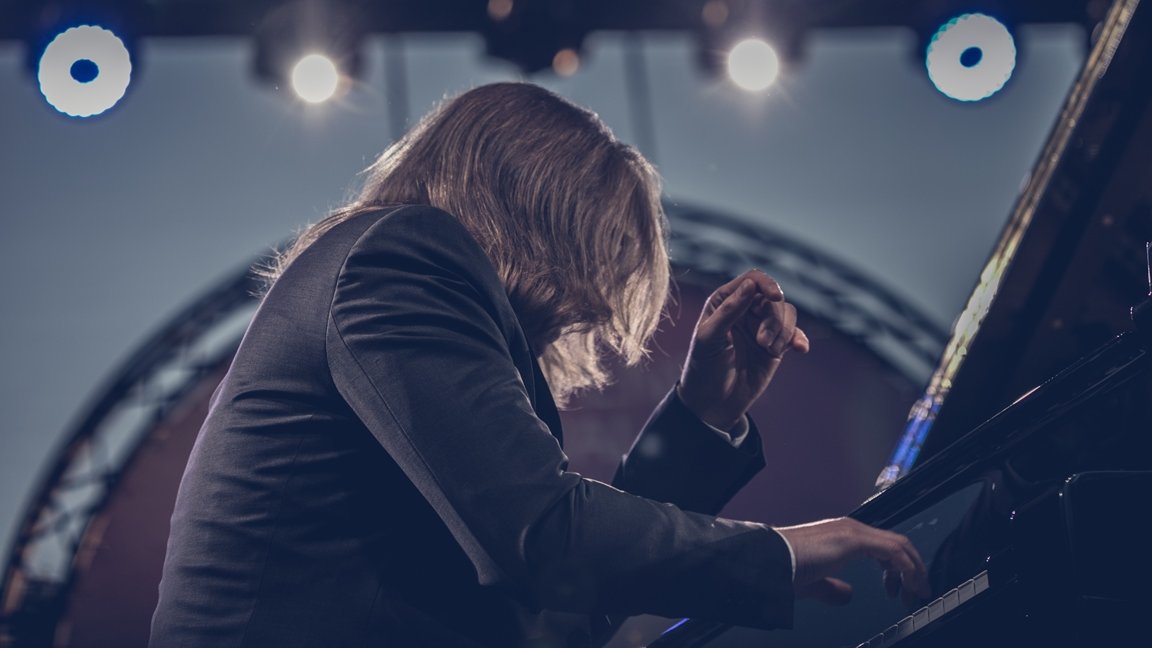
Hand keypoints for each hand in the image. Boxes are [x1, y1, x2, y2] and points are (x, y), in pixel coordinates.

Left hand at [678, 270, 809, 430]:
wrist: (713, 403)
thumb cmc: (704, 368)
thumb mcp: (709, 338)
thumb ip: (728, 311)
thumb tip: (750, 284)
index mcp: (725, 302)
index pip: (752, 280)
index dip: (767, 284)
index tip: (776, 297)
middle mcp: (744, 310)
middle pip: (773, 298)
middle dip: (774, 318)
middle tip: (763, 343)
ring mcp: (761, 327)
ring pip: (786, 313)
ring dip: (783, 331)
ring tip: (769, 351)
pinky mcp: (775, 345)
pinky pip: (794, 333)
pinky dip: (799, 338)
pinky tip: (800, 349)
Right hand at [776, 517, 929, 606]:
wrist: (772, 560)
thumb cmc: (785, 569)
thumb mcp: (814, 583)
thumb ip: (831, 588)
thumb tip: (847, 594)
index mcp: (842, 536)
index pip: (882, 547)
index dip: (896, 570)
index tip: (898, 590)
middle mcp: (850, 529)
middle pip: (897, 544)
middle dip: (912, 570)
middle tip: (915, 592)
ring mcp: (853, 531)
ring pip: (900, 546)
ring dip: (914, 570)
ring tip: (916, 591)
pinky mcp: (854, 539)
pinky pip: (893, 552)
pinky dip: (907, 569)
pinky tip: (906, 585)